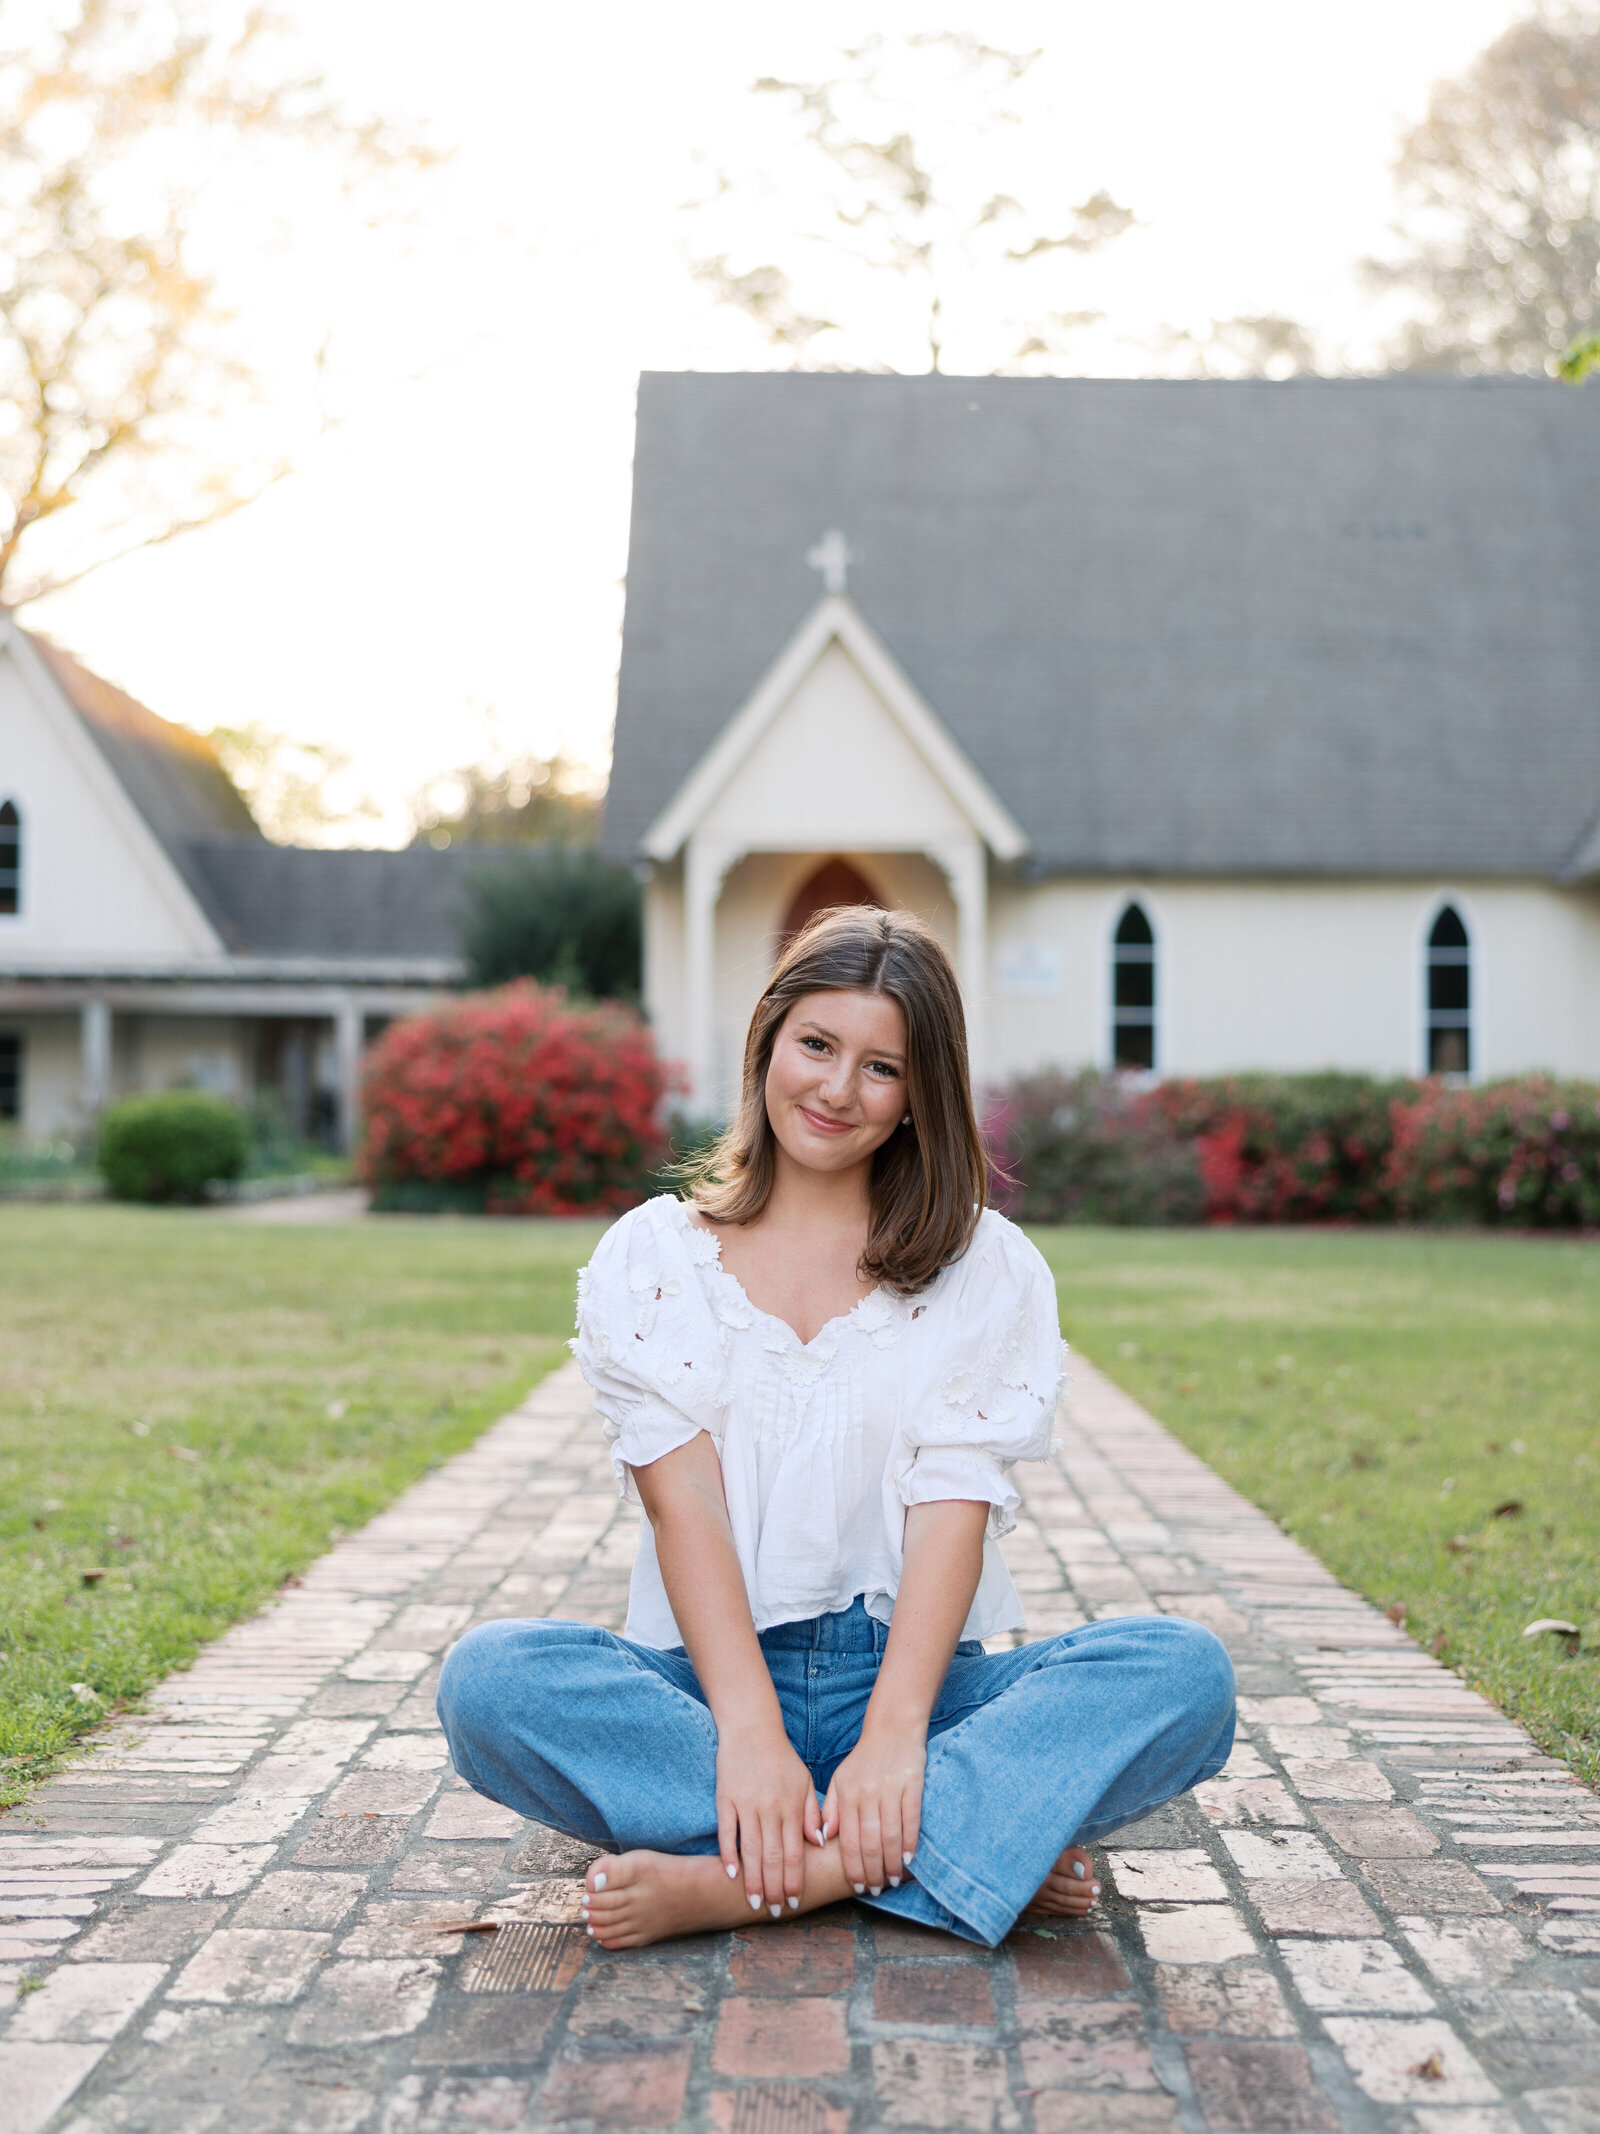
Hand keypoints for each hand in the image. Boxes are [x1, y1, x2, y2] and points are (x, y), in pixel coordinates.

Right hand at [715, 1722, 821, 1914]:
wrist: (752, 1728)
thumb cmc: (781, 1759)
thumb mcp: (804, 1782)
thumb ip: (812, 1813)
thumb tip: (819, 1844)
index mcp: (792, 1806)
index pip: (795, 1853)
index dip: (795, 1880)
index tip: (795, 1902)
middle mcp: (771, 1808)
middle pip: (773, 1857)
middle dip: (775, 1889)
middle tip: (776, 1912)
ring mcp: (746, 1804)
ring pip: (750, 1850)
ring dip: (753, 1880)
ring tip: (754, 1903)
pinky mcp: (725, 1798)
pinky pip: (726, 1831)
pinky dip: (728, 1854)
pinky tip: (731, 1874)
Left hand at [822, 1721, 926, 1896]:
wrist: (892, 1728)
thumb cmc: (864, 1759)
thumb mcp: (840, 1780)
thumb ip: (830, 1809)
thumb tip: (822, 1840)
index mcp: (847, 1795)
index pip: (847, 1840)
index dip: (853, 1867)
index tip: (857, 1886)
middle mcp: (867, 1794)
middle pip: (869, 1843)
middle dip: (871, 1872)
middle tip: (874, 1890)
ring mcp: (890, 1789)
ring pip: (890, 1835)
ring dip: (890, 1863)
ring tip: (891, 1881)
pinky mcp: (912, 1784)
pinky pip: (911, 1819)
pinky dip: (910, 1842)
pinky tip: (908, 1860)